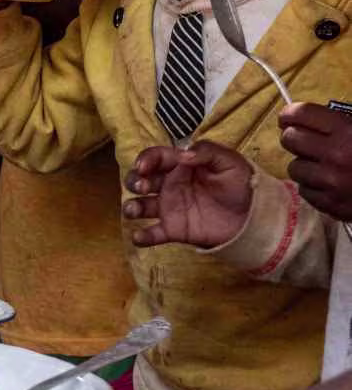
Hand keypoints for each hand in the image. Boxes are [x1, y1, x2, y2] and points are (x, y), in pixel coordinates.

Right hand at [123, 142, 252, 248]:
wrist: (257, 216)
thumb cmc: (242, 184)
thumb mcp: (229, 161)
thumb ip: (207, 152)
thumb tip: (183, 154)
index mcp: (181, 166)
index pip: (156, 158)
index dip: (145, 160)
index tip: (142, 167)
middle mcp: (170, 185)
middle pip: (141, 180)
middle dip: (134, 181)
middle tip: (142, 187)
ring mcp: (170, 208)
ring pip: (141, 205)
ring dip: (132, 206)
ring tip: (133, 210)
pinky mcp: (174, 229)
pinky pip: (154, 234)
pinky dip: (142, 237)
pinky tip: (139, 237)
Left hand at [280, 102, 351, 218]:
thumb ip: (343, 121)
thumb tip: (309, 117)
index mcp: (347, 132)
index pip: (301, 114)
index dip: (290, 114)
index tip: (288, 117)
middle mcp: (335, 155)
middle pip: (290, 139)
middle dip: (295, 138)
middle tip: (304, 141)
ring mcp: (331, 183)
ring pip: (294, 167)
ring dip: (305, 164)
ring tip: (322, 165)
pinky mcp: (331, 205)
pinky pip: (305, 191)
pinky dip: (314, 186)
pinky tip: (329, 183)